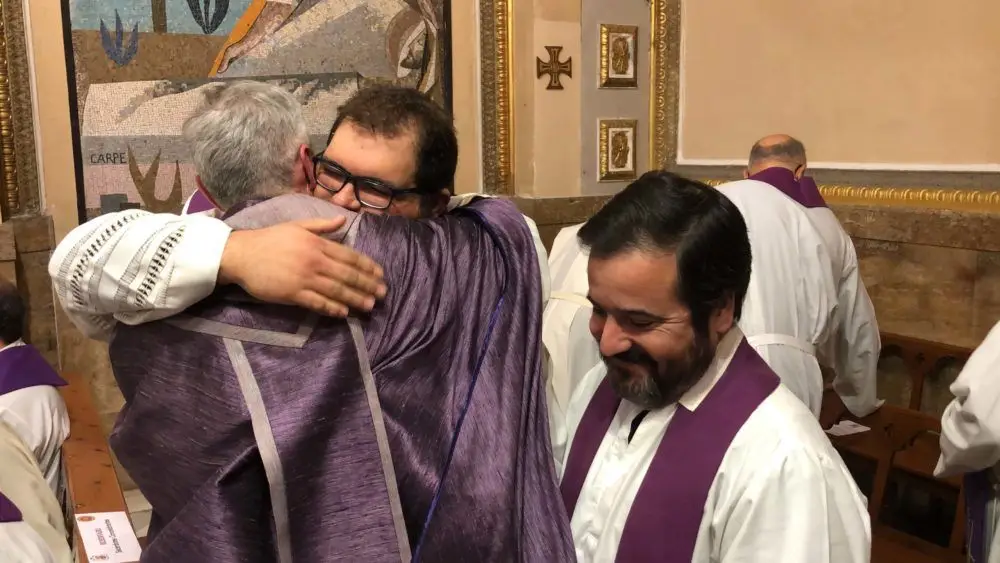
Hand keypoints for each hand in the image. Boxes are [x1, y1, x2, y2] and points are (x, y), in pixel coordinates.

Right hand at [218, 217, 386, 316]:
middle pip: (347, 275)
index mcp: (317, 243)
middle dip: (367, 284)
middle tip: (383, 293)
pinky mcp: (292, 293)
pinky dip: (332, 308)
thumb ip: (322, 225)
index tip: (380, 274)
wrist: (242, 254)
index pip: (349, 256)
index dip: (367, 266)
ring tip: (369, 305)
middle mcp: (314, 260)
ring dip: (355, 298)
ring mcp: (304, 278)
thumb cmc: (270, 239)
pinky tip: (343, 313)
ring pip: (336, 290)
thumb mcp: (297, 225)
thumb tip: (344, 221)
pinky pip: (317, 302)